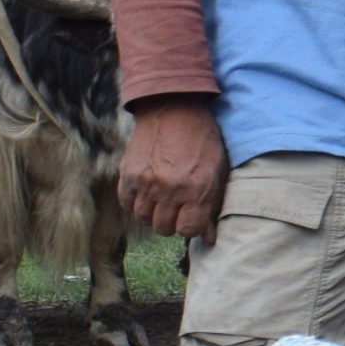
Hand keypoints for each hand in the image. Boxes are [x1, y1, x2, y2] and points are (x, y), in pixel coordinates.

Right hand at [119, 99, 228, 239]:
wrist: (174, 107)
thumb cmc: (202, 140)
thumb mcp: (217, 171)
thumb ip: (213, 205)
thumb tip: (209, 238)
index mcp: (196, 189)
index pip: (187, 230)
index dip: (190, 225)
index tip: (191, 215)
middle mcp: (169, 189)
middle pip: (163, 228)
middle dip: (172, 221)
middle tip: (177, 206)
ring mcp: (146, 182)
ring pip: (144, 218)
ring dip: (153, 212)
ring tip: (162, 197)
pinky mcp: (128, 174)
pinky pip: (127, 203)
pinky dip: (136, 201)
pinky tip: (147, 191)